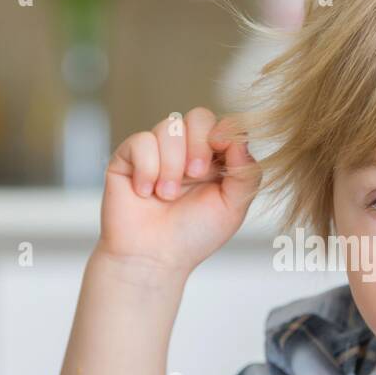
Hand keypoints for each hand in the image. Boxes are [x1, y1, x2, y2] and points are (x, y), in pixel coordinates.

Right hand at [97, 107, 260, 273]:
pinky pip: (141, 141)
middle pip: (198, 116)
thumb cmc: (192, 236)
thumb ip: (246, 172)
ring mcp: (157, 151)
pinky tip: (145, 192)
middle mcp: (186, 151)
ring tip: (167, 195)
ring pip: (169, 126)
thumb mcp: (233, 207)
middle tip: (195, 175)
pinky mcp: (129, 156)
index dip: (224, 132)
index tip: (220, 150)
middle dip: (198, 144)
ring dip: (171, 164)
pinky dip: (146, 169)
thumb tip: (241, 138)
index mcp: (214, 160)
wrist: (153, 258)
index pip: (224, 125)